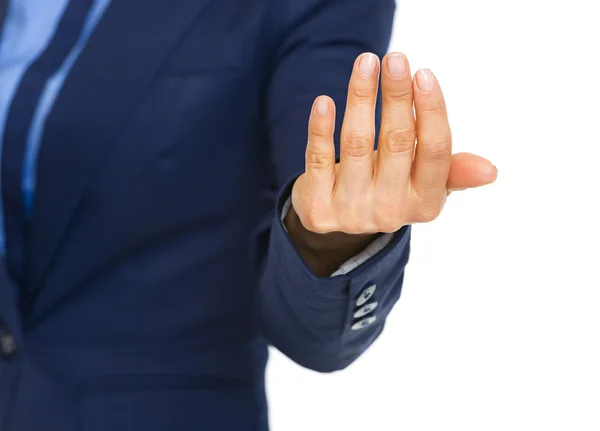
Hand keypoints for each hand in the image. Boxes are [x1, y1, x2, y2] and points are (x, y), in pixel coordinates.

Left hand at [291, 52, 496, 236]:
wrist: (340, 220)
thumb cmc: (390, 187)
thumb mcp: (424, 186)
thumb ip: (452, 170)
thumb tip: (491, 171)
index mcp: (425, 203)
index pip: (435, 151)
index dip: (430, 110)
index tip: (422, 73)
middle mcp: (391, 211)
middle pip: (397, 143)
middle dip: (396, 96)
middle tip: (395, 58)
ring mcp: (352, 211)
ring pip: (357, 145)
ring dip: (361, 99)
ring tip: (365, 63)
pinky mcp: (319, 207)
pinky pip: (319, 160)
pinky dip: (321, 129)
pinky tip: (325, 101)